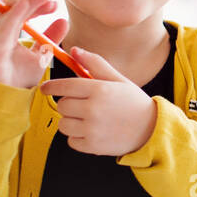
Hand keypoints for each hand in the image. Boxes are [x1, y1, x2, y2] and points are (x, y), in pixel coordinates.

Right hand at [0, 0, 68, 88]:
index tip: (54, 4)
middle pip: (12, 6)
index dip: (36, 3)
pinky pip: (3, 25)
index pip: (19, 9)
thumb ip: (50, 37)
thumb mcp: (40, 54)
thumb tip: (64, 20)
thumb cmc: (18, 78)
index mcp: (6, 31)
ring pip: (8, 11)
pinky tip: (27, 5)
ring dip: (27, 2)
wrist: (6, 99)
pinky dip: (16, 13)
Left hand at [39, 48, 157, 155]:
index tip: (45, 88)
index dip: (51, 87)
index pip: (64, 86)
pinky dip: (78, 137)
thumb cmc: (133, 102)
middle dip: (68, 104)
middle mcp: (93, 109)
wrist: (151, 129)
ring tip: (88, 120)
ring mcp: (92, 129)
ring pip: (63, 124)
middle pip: (61, 105)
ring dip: (71, 121)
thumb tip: (74, 50)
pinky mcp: (92, 146)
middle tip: (82, 105)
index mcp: (99, 89)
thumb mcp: (117, 79)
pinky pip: (71, 141)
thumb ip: (94, 64)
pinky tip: (92, 132)